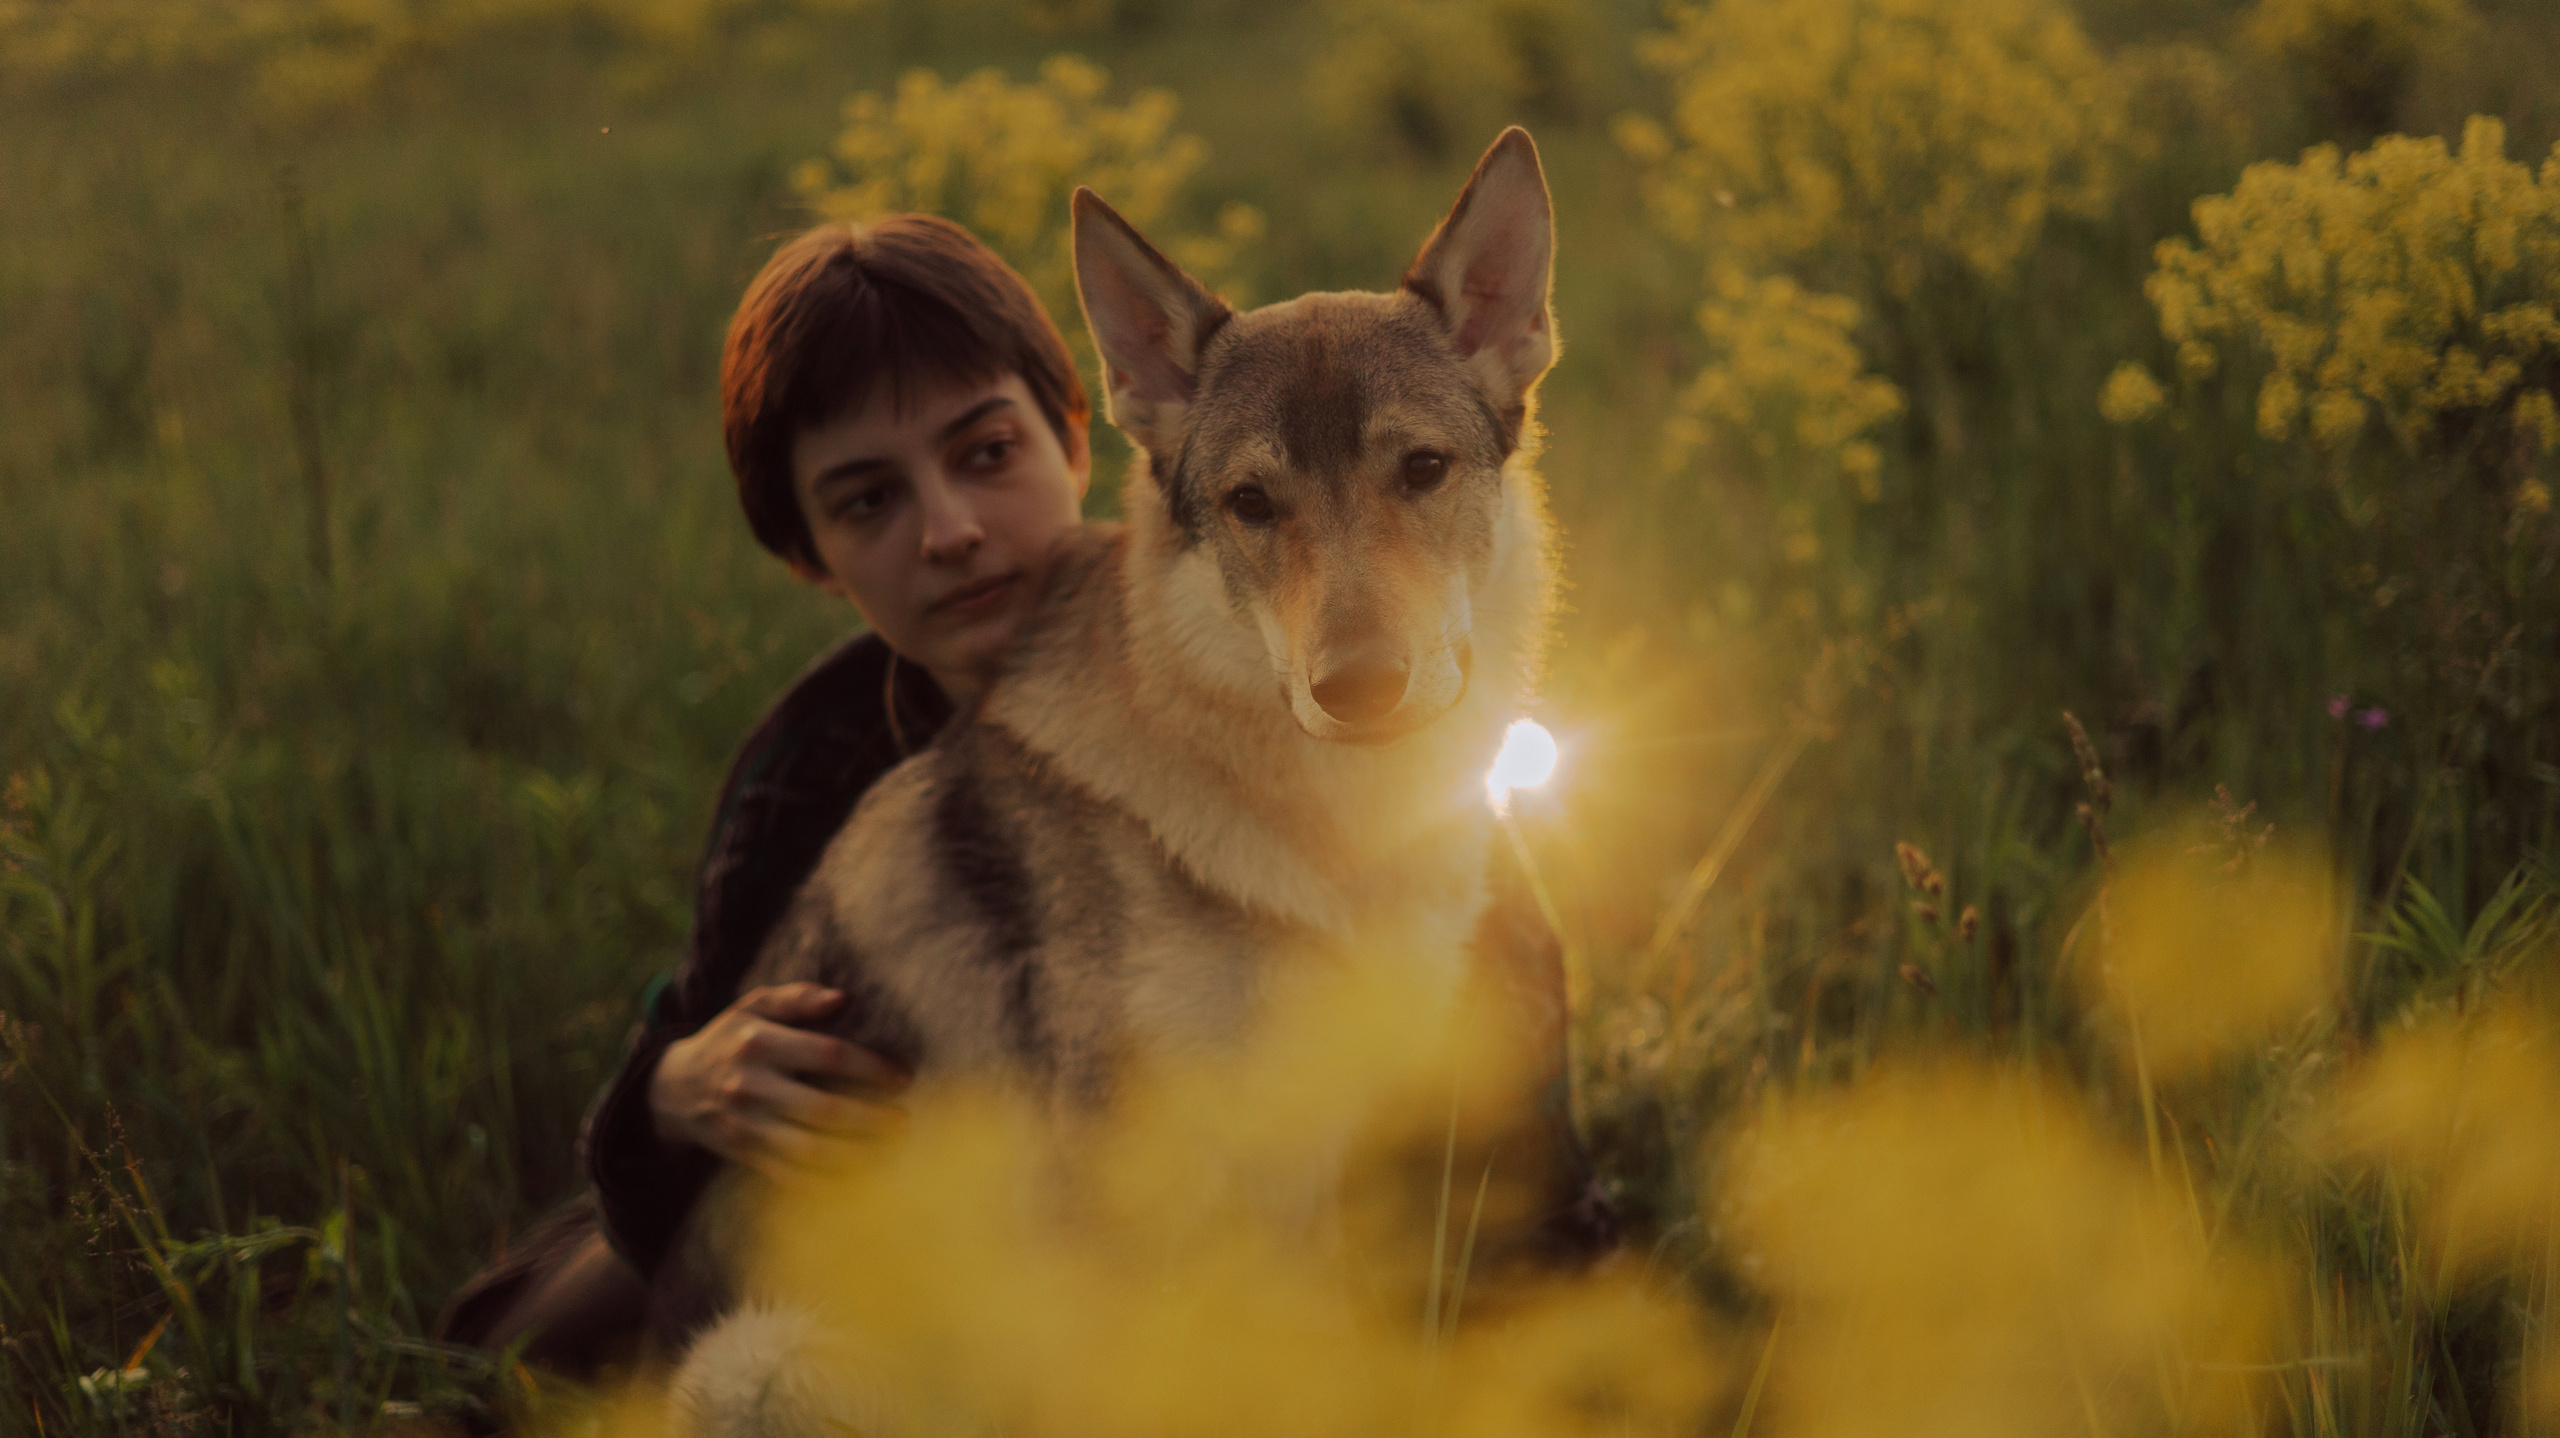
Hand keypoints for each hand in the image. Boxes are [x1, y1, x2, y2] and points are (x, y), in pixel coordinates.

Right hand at [649, 983, 909, 1175]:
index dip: (869, 1067)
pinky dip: (825, 1181)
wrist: (672, 1088)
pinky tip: (859, 1178)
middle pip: (822, 1109)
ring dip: (855, 1155)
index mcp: (759, 1042)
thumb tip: (842, 998)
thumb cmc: (730, 1039)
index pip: (827, 1054)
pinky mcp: (743, 1153)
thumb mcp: (752, 1005)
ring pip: (808, 1149)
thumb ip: (797, 998)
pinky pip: (790, 1174)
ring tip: (891, 1151)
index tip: (902, 1078)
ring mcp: (745, 1124)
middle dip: (870, 1119)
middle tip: (905, 1121)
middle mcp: (750, 1085)